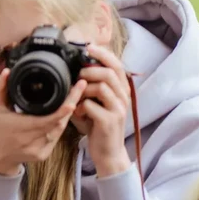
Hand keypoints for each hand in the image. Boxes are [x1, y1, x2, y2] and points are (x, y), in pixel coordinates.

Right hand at [0, 68, 85, 175]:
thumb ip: (0, 88)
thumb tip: (5, 71)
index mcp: (21, 128)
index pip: (46, 121)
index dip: (61, 112)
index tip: (72, 101)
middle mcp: (32, 141)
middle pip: (58, 123)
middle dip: (71, 105)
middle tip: (79, 87)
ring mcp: (39, 150)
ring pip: (60, 130)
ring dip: (67, 114)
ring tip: (73, 97)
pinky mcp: (44, 155)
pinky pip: (57, 137)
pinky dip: (60, 125)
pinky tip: (62, 115)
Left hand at [72, 44, 131, 176]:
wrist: (107, 152)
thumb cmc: (97, 125)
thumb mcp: (96, 102)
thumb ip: (90, 86)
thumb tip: (74, 67)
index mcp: (121, 89)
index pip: (117, 64)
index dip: (103, 53)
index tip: (88, 47)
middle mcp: (124, 97)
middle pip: (110, 72)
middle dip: (89, 70)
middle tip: (76, 75)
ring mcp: (119, 109)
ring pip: (101, 87)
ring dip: (83, 88)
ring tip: (76, 97)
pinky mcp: (111, 121)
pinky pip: (92, 105)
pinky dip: (81, 106)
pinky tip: (78, 113)